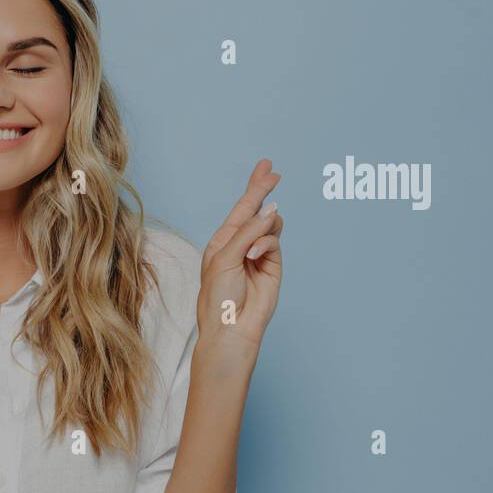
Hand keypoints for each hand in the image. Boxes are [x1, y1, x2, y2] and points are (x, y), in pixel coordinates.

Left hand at [197, 159, 284, 358]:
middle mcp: (241, 244)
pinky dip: (265, 243)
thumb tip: (270, 211)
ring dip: (262, 227)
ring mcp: (258, 254)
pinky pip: (274, 241)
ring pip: (270, 224)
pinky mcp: (273, 264)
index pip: (241, 208)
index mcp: (222, 241)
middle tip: (273, 173)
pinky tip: (253, 256)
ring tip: (249, 247)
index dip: (254, 187)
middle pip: (258, 210)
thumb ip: (247, 232)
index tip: (266, 166)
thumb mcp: (224, 257)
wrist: (231, 326)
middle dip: (263, 191)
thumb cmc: (218, 295)